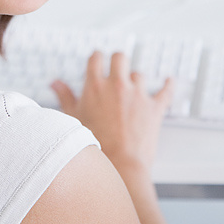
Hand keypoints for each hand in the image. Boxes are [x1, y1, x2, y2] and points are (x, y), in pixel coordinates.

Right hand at [51, 52, 173, 173]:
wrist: (120, 165)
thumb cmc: (94, 144)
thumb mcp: (74, 118)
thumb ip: (65, 96)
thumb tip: (55, 83)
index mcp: (95, 85)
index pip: (96, 58)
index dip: (97, 58)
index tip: (98, 60)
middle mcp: (117, 85)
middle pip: (120, 58)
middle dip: (118, 61)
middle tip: (117, 67)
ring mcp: (137, 95)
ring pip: (139, 75)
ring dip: (135, 80)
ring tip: (133, 89)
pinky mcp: (154, 107)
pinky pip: (165, 91)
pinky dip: (168, 85)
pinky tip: (169, 81)